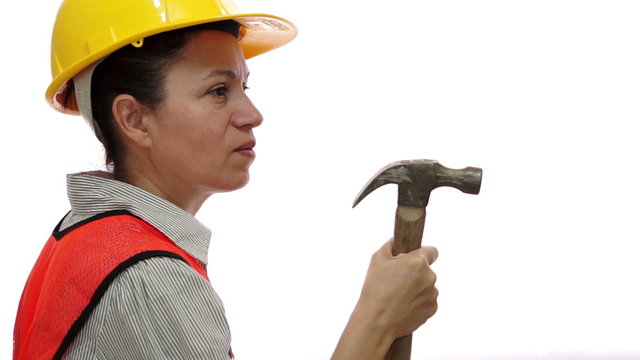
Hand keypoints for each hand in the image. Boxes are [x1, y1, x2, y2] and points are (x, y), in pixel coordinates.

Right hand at [331, 239, 437, 359]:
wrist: (377, 321)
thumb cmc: (376, 289)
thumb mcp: (377, 259)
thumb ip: (390, 245)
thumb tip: (395, 241)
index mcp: (418, 262)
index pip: (431, 251)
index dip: (422, 253)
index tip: (414, 258)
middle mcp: (430, 277)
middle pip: (426, 270)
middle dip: (415, 273)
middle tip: (397, 281)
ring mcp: (432, 294)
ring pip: (426, 286)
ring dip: (417, 288)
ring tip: (398, 296)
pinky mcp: (432, 309)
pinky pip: (427, 301)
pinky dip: (418, 302)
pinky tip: (403, 306)